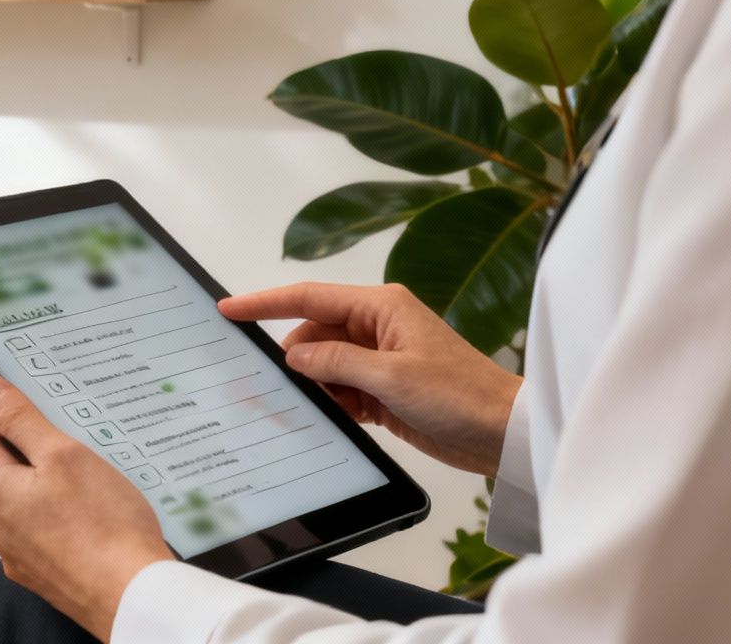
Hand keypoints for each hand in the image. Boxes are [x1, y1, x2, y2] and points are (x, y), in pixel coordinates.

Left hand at [0, 374, 172, 638]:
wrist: (134, 598)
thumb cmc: (104, 526)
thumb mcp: (62, 454)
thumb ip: (19, 418)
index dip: (2, 412)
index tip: (32, 405)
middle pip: (4, 470)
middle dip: (34, 452)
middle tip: (75, 443)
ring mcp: (19, 555)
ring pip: (27, 503)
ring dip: (52, 487)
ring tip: (93, 483)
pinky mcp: (45, 576)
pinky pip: (47, 533)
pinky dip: (65, 519)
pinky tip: (96, 517)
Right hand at [219, 281, 521, 474]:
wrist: (503, 434)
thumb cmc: (461, 395)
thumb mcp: (391, 376)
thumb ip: (336, 362)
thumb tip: (293, 355)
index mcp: (380, 307)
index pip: (308, 297)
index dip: (264, 302)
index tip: (228, 309)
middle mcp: (376, 327)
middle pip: (313, 334)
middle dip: (295, 359)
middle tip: (274, 385)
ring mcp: (379, 359)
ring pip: (324, 365)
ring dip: (316, 386)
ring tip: (313, 407)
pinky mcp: (383, 389)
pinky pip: (340, 390)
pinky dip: (332, 403)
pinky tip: (332, 418)